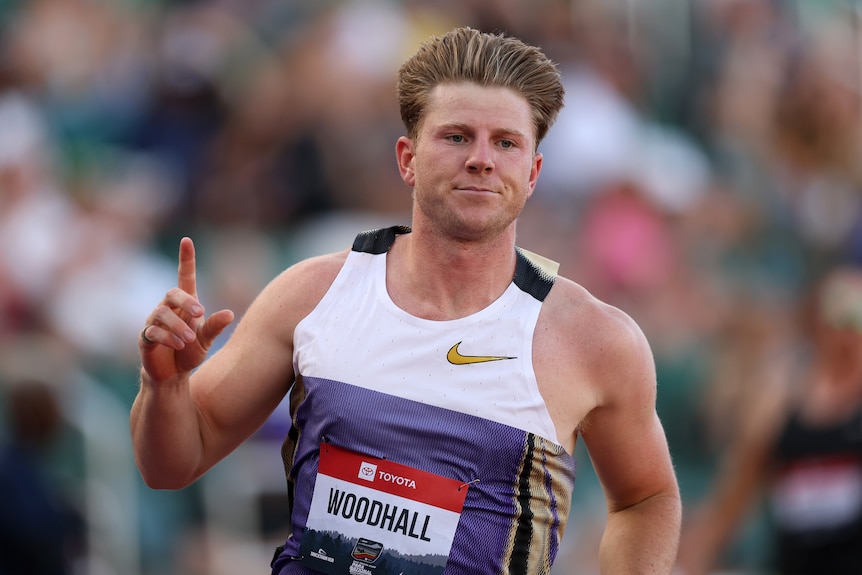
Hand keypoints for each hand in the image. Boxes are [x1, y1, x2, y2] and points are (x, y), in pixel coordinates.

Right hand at [139, 237, 234, 383]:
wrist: (173, 374)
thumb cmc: (190, 351)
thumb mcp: (206, 339)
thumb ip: (215, 327)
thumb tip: (230, 313)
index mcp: (184, 304)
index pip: (185, 276)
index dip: (186, 259)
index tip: (187, 240)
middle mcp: (167, 308)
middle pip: (172, 293)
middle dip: (186, 301)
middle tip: (201, 313)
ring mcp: (154, 322)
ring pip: (160, 313)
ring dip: (178, 325)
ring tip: (189, 339)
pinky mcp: (145, 338)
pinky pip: (152, 332)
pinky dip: (167, 338)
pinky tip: (179, 345)